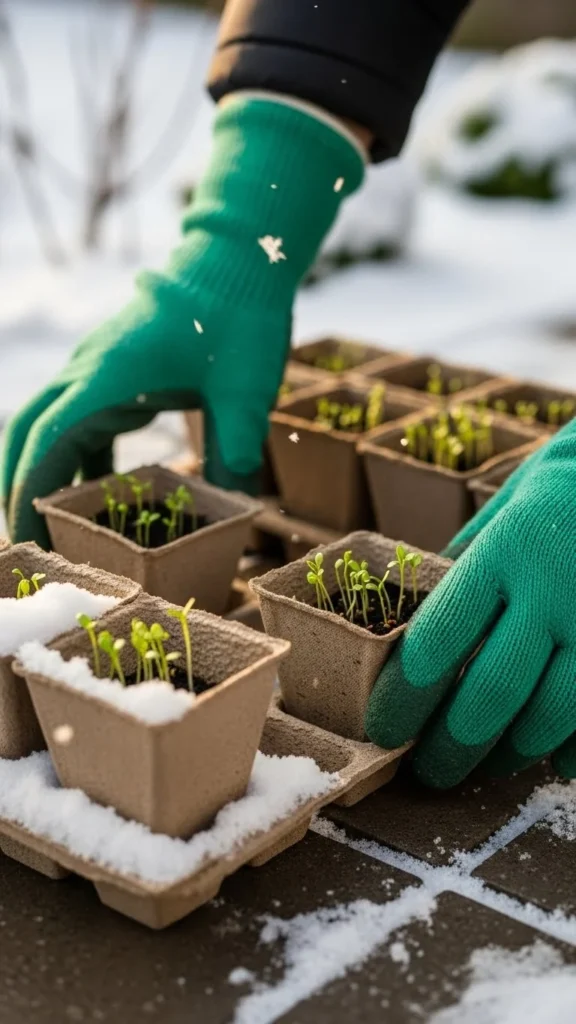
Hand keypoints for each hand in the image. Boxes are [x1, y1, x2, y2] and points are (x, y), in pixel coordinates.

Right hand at [1, 95, 363, 545]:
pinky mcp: (115, 368)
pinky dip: (79, 457)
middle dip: (19, 484)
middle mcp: (90, 369)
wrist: (238, 259)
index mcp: (109, 374)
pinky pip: (82, 418)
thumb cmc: (240, 317)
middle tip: (27, 542)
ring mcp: (98, 366)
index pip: (50, 439)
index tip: (27, 535)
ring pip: (50, 423)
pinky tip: (97, 493)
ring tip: (51, 526)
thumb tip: (240, 511)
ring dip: (44, 470)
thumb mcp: (245, 392)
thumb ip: (237, 451)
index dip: (31, 489)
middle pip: (29, 430)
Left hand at [365, 424, 575, 786]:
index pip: (438, 640)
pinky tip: (551, 758)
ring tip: (486, 768)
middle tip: (430, 773)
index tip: (385, 729)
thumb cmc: (568, 482)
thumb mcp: (506, 506)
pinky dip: (572, 748)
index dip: (405, 696)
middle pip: (490, 694)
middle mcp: (555, 589)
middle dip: (451, 747)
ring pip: (550, 718)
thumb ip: (467, 564)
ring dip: (510, 755)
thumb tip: (423, 619)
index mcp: (508, 550)